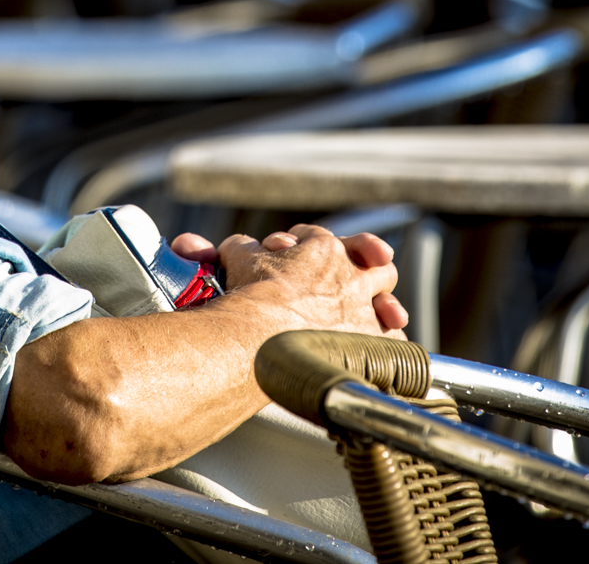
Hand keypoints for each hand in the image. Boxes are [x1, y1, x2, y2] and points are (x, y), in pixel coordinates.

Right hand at [214, 223, 407, 335]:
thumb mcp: (235, 259)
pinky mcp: (371, 344)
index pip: (320, 239)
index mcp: (322, 248)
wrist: (261, 335)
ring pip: (388, 297)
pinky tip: (378, 350)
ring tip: (378, 312)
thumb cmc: (249, 297)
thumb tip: (195, 244)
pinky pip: (393, 342)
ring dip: (383, 302)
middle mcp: (350, 274)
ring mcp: (365, 309)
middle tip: (349, 275)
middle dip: (361, 263)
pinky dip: (387, 345)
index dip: (306, 247)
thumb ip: (230, 249)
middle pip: (370, 257)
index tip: (291, 255)